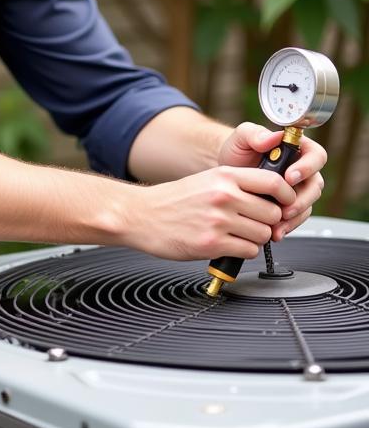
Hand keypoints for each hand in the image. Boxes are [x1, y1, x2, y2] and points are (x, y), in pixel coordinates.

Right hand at [126, 165, 296, 261]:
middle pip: (273, 213)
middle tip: (253, 223)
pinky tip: (227, 244)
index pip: (274, 183)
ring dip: (254, 238)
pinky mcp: (211, 243)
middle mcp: (223, 196)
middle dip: (267, 222)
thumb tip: (273, 197)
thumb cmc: (173, 201)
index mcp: (224, 176)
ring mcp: (218, 220)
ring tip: (236, 234)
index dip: (287, 196)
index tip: (285, 203)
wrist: (140, 215)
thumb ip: (238, 185)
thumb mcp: (206, 180)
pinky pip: (248, 251)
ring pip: (263, 234)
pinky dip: (242, 251)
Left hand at [218, 122, 326, 239]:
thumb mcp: (241, 138)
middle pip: (315, 185)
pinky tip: (275, 231)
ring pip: (307, 205)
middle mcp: (302, 170)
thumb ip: (254, 133)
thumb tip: (270, 137)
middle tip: (285, 207)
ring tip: (278, 223)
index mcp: (297, 149)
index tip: (290, 176)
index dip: (307, 167)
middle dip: (302, 199)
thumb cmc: (237, 151)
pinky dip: (287, 226)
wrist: (226, 174)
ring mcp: (297, 190)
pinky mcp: (288, 206)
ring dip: (295, 216)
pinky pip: (295, 218)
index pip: (316, 156)